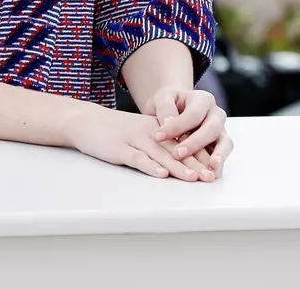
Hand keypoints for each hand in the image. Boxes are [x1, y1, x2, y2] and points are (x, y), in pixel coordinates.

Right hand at [64, 106, 214, 181]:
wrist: (85, 121)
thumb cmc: (114, 131)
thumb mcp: (140, 132)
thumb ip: (158, 143)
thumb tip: (180, 162)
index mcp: (156, 128)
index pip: (182, 141)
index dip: (199, 155)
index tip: (214, 168)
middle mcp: (148, 132)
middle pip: (176, 149)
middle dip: (195, 164)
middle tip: (211, 177)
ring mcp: (133, 139)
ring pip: (160, 154)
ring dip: (178, 167)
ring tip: (193, 178)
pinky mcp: (118, 148)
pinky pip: (137, 158)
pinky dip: (150, 166)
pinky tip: (161, 174)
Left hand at [146, 87, 231, 178]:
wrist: (173, 111)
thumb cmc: (167, 105)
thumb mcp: (161, 99)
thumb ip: (165, 108)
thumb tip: (168, 123)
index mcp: (202, 99)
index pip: (192, 114)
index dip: (176, 126)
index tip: (158, 137)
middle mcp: (216, 114)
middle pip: (211, 129)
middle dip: (194, 143)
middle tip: (177, 154)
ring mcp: (221, 130)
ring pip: (224, 142)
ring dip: (216, 156)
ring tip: (210, 168)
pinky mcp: (221, 145)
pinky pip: (223, 154)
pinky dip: (219, 163)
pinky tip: (212, 173)